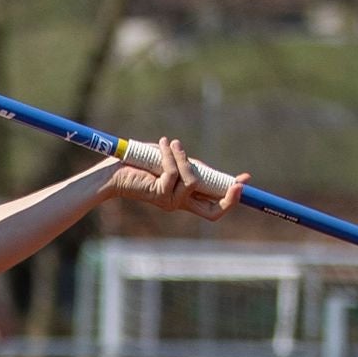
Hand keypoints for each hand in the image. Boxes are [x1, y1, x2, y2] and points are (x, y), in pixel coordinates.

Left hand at [108, 137, 244, 220]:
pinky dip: (170, 156)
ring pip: (193, 182)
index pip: (214, 207)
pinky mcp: (160, 194)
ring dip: (184, 158)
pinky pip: (174, 173)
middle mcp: (181, 203)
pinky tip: (162, 145)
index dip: (231, 198)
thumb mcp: (172, 162)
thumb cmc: (141, 163)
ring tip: (170, 144)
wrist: (114, 171)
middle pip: (213, 212)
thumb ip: (189, 165)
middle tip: (239, 182)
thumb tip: (204, 168)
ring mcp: (171, 201)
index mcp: (186, 197)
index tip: (243, 181)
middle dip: (229, 197)